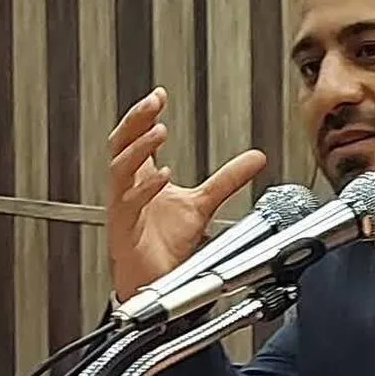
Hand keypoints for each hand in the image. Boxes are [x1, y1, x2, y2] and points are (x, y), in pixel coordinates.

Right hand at [106, 87, 266, 300]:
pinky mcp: (125, 232)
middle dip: (134, 122)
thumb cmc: (165, 245)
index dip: (143, 116)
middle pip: (121, 146)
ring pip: (119, 172)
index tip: (159, 94)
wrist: (157, 281)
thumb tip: (255, 158)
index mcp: (141, 179)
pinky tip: (161, 175)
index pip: (135, 138)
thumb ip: (227, 179)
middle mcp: (128, 190)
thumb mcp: (203, 204)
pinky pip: (127, 206)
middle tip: (152, 102)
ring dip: (138, 150)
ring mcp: (124, 210)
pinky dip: (145, 189)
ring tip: (158, 131)